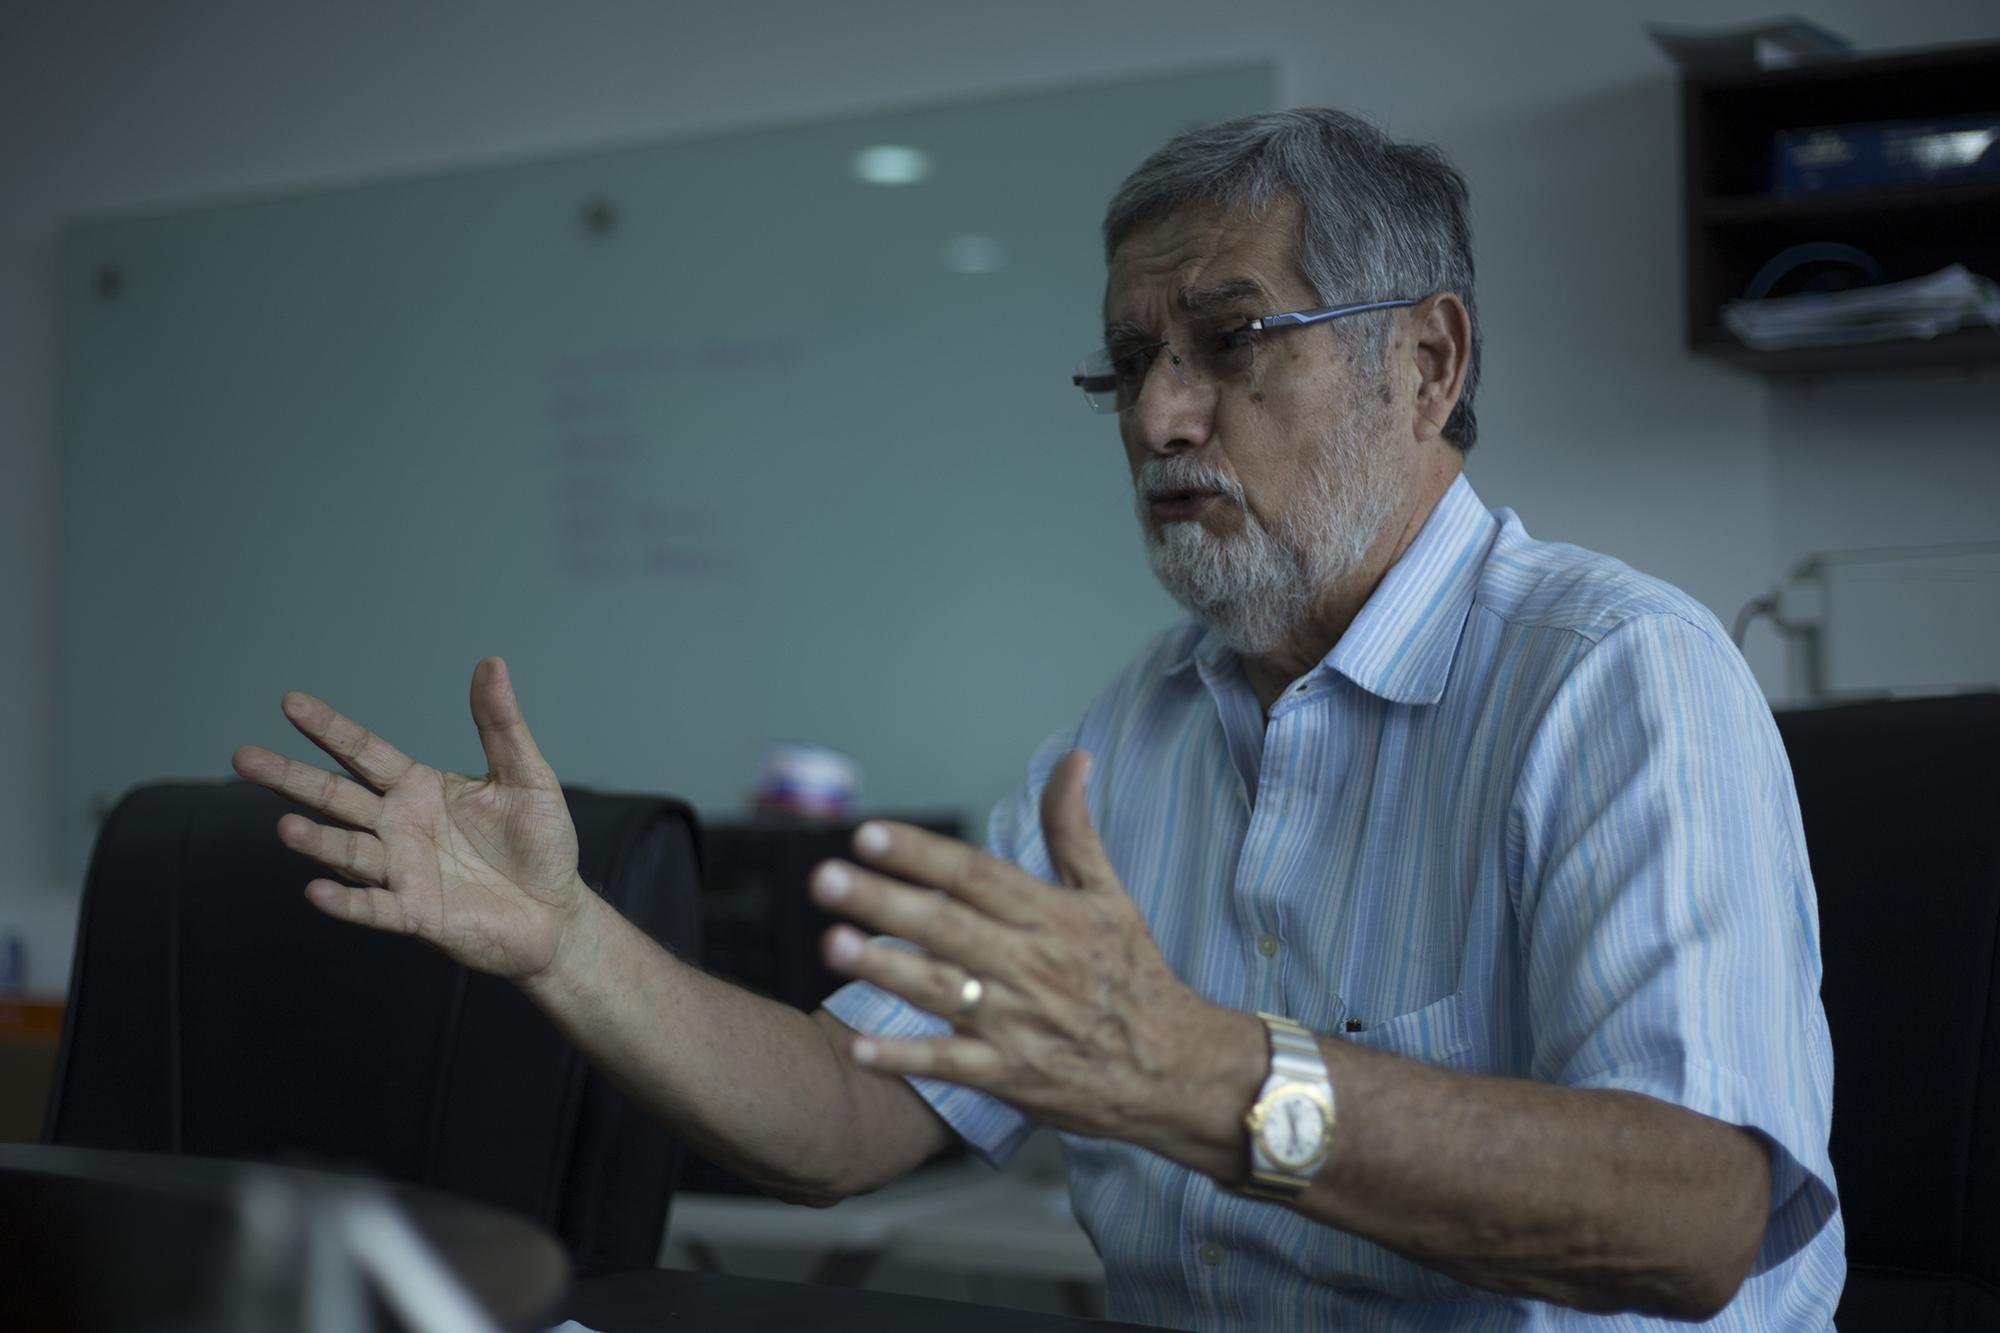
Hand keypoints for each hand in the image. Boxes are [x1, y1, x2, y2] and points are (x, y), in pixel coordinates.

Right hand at [231, 657, 585, 980]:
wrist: (555, 911)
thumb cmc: (540, 842)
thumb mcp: (526, 776)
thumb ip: (501, 725)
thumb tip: (491, 663)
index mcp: (418, 788)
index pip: (364, 752)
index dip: (329, 729)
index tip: (290, 702)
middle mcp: (398, 826)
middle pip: (336, 797)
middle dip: (292, 778)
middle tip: (242, 757)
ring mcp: (401, 871)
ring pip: (347, 852)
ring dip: (317, 841)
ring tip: (285, 827)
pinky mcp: (414, 914)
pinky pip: (373, 908)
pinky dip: (345, 902)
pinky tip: (317, 891)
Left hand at [811, 750, 1260, 1164]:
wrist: (1175, 1067)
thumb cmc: (1133, 975)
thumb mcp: (1110, 896)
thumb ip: (1074, 830)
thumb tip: (1073, 759)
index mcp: (1050, 916)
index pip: (975, 875)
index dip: (921, 853)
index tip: (868, 834)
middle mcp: (1030, 964)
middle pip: (947, 925)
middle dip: (883, 900)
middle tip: (824, 878)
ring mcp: (1017, 1022)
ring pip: (941, 990)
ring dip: (885, 968)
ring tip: (833, 945)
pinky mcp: (1010, 1075)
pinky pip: (950, 1065)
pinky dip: (905, 1058)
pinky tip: (858, 1048)